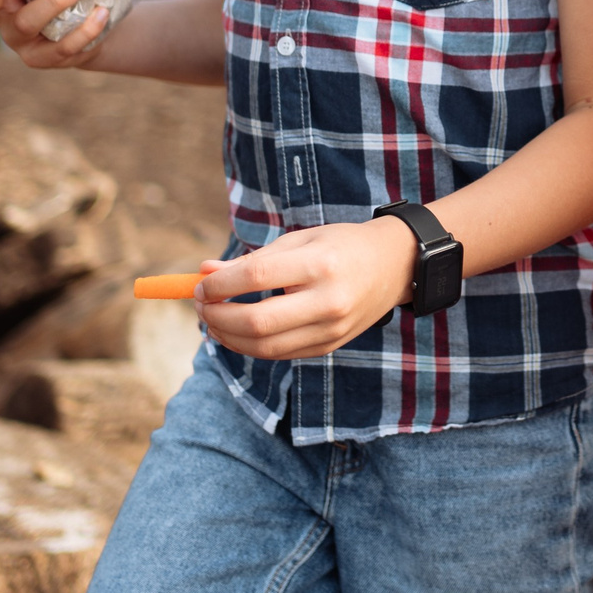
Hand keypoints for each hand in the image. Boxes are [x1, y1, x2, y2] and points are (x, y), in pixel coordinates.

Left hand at [186, 218, 417, 359]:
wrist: (393, 266)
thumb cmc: (340, 246)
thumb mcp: (300, 239)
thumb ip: (254, 260)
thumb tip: (204, 273)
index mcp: (320, 264)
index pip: (257, 278)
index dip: (220, 285)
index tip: (200, 284)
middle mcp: (328, 301)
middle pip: (257, 322)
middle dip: (217, 316)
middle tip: (199, 304)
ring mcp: (330, 329)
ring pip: (264, 346)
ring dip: (228, 336)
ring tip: (211, 319)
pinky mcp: (328, 346)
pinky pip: (279, 353)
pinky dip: (249, 345)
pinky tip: (234, 331)